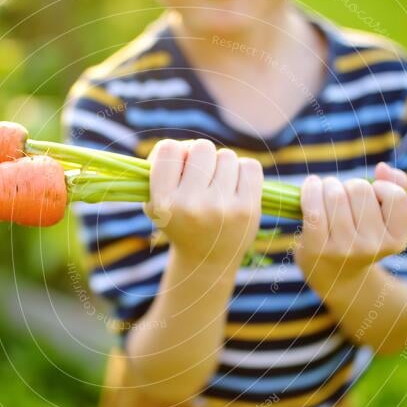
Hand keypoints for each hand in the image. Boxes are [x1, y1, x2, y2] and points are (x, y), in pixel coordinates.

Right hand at [144, 139, 263, 269]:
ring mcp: (222, 207)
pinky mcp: (248, 209)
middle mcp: (192, 205)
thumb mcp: (157, 205)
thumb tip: (180, 146)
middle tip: (201, 175)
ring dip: (222, 166)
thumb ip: (159, 173)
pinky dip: (243, 173)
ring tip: (217, 186)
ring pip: (227, 155)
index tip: (180, 165)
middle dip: (202, 157)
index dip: (176, 151)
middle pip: (202, 147)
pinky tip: (234, 188)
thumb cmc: (180, 223)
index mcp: (164, 204)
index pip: (169, 149)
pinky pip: (250, 166)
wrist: (207, 260)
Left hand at [296, 162, 406, 285]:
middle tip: (342, 196)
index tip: (371, 192)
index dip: (381, 186)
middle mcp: (373, 247)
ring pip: (335, 194)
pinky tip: (311, 186)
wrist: (335, 276)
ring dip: (328, 185)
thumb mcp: (385, 218)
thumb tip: (382, 168)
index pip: (395, 196)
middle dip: (349, 185)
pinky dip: (310, 190)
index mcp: (396, 239)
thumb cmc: (361, 237)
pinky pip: (314, 208)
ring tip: (327, 193)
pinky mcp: (318, 248)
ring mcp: (345, 249)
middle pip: (360, 189)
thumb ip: (395, 188)